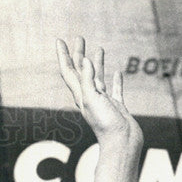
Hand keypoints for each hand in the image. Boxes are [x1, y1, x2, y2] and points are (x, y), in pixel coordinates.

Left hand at [56, 37, 142, 151]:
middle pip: (81, 72)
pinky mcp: (116, 107)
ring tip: (98, 49)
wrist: (122, 143)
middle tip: (79, 38)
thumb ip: (87, 80)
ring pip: (98, 78)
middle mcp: (89, 97)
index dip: (63, 56)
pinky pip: (115, 90)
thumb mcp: (93, 99)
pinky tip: (117, 72)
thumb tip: (84, 61)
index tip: (59, 40)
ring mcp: (103, 102)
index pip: (68, 71)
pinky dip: (115, 80)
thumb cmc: (106, 124)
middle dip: (78, 54)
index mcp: (81, 95)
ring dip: (96, 63)